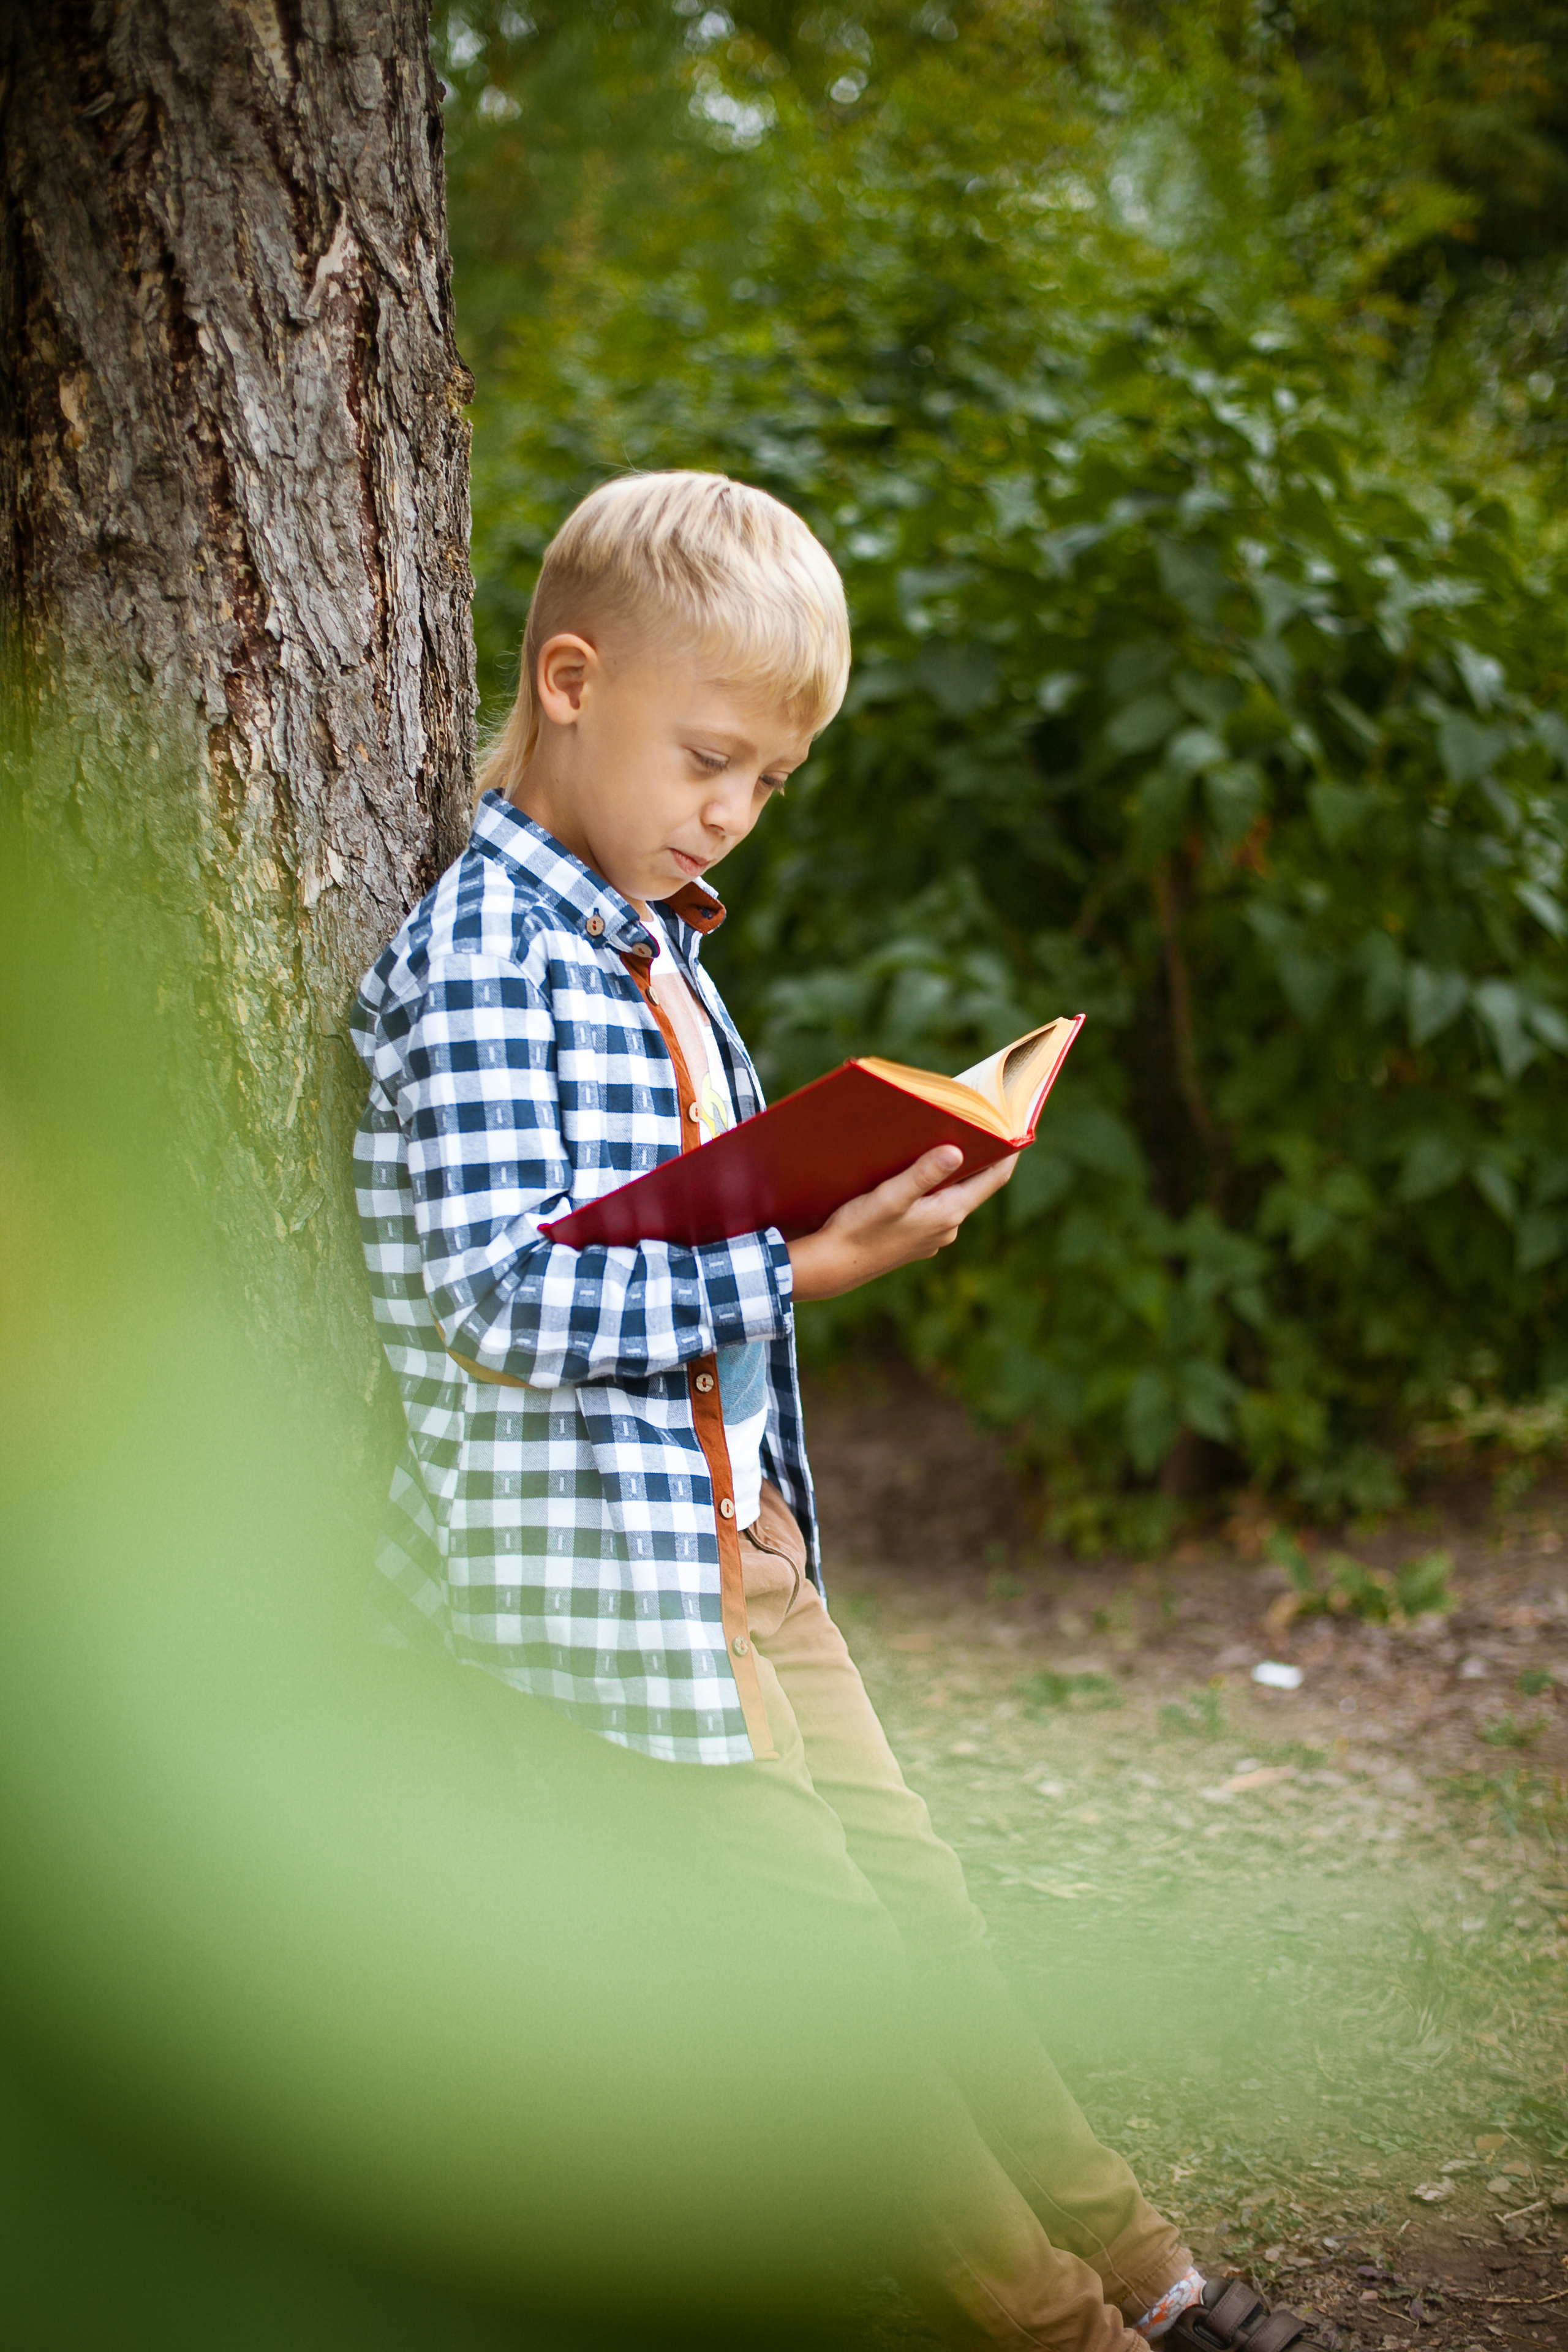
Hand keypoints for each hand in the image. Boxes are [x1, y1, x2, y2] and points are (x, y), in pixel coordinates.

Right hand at [786, 1145, 1018, 1302]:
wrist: (831, 1267)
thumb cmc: (859, 1229)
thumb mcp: (891, 1196)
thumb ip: (924, 1173)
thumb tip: (958, 1151)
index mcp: (949, 1214)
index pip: (994, 1178)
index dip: (1009, 1151)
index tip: (1017, 1126)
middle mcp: (947, 1228)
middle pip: (974, 1184)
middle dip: (976, 1155)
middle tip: (975, 1121)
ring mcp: (932, 1236)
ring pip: (951, 1195)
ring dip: (950, 1172)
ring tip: (941, 1140)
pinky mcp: (915, 1240)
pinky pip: (933, 1207)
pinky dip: (931, 1188)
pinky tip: (913, 1175)